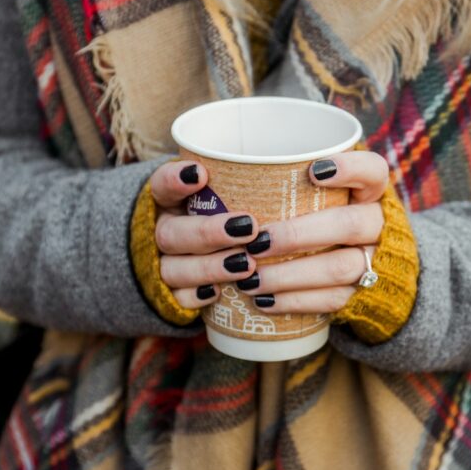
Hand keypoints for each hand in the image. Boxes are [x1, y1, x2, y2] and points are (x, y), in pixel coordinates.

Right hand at [148, 160, 260, 307]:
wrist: (180, 255)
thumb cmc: (215, 214)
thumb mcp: (222, 194)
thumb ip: (245, 183)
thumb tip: (310, 170)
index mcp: (167, 202)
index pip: (160, 185)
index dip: (174, 180)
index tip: (201, 173)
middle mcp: (160, 232)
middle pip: (170, 233)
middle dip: (209, 232)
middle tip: (249, 228)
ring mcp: (161, 264)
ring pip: (173, 268)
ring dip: (209, 267)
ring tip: (246, 265)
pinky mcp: (168, 295)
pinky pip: (176, 299)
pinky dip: (195, 296)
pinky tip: (217, 293)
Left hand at [233, 151, 387, 313]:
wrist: (374, 265)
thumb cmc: (328, 216)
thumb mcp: (322, 193)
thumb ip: (290, 184)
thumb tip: (215, 174)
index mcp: (371, 192)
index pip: (373, 171)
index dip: (349, 169)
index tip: (314, 171)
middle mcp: (378, 224)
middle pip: (349, 225)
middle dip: (298, 234)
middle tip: (256, 241)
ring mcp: (375, 261)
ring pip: (339, 268)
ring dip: (290, 275)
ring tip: (250, 279)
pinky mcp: (364, 295)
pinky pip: (333, 300)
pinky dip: (295, 301)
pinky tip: (263, 301)